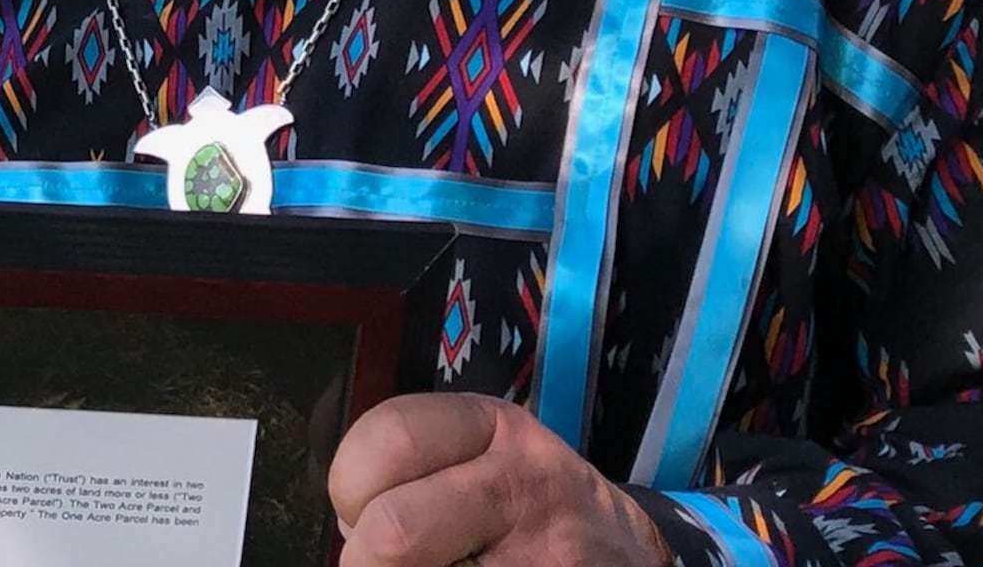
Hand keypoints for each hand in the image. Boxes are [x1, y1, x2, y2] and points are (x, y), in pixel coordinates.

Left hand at [332, 394, 671, 566]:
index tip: (359, 514)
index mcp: (492, 428)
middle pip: (396, 528)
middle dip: (368, 559)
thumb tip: (348, 522)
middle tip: (383, 563)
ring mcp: (541, 553)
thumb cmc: (535, 510)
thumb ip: (416, 469)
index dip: (351, 487)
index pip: (391, 436)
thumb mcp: (489, 455)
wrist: (633, 557)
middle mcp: (522, 484)